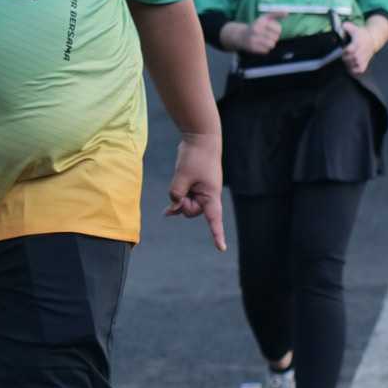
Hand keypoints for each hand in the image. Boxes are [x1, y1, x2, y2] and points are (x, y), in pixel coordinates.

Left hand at [166, 132, 225, 246]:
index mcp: (211, 196)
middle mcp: (208, 196)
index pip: (214, 219)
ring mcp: (201, 191)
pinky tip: (167, 212)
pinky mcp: (194, 185)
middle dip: (182, 205)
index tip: (221, 249)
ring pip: (186, 204)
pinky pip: (184, 198)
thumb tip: (174, 205)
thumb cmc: (196, 156)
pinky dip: (177, 201)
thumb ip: (176, 193)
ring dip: (179, 199)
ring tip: (179, 183)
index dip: (217, 235)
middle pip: (192, 211)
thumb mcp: (182, 175)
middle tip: (180, 191)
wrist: (201, 138)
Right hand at [231, 12, 283, 58]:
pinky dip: (265, 49)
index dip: (278, 31)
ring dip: (270, 44)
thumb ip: (276, 14)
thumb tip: (287, 12)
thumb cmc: (257, 26)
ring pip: (271, 45)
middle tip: (268, 36)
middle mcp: (256, 29)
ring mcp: (253, 39)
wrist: (241, 36)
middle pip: (275, 38)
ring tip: (265, 41)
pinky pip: (266, 50)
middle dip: (274, 38)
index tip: (273, 30)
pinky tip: (260, 45)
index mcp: (261, 21)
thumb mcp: (265, 18)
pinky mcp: (252, 47)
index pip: (278, 29)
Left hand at [341, 25, 377, 77]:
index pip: (348, 51)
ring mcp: (363, 60)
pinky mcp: (364, 65)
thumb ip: (346, 26)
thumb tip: (341, 26)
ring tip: (347, 59)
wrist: (372, 40)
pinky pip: (356, 71)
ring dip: (347, 63)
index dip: (344, 51)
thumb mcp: (354, 28)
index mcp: (358, 43)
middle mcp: (361, 53)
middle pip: (348, 59)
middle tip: (343, 54)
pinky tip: (350, 65)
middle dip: (344, 57)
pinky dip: (352, 70)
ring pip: (351, 66)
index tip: (343, 49)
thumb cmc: (361, 35)